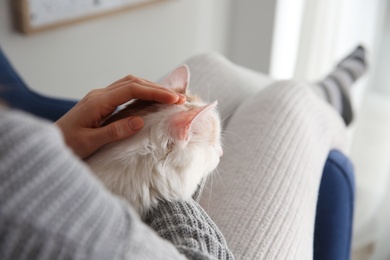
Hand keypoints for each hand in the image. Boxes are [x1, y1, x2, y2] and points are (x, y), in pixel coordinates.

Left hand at [55, 75, 185, 158]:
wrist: (47, 143)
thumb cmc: (66, 145)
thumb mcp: (90, 142)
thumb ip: (114, 131)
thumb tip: (140, 121)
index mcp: (97, 102)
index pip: (132, 89)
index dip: (155, 92)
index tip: (174, 99)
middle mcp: (99, 95)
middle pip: (133, 82)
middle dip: (157, 88)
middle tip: (178, 97)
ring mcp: (100, 97)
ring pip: (129, 84)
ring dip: (150, 88)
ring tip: (169, 97)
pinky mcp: (101, 103)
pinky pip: (125, 92)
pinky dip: (142, 93)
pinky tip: (151, 100)